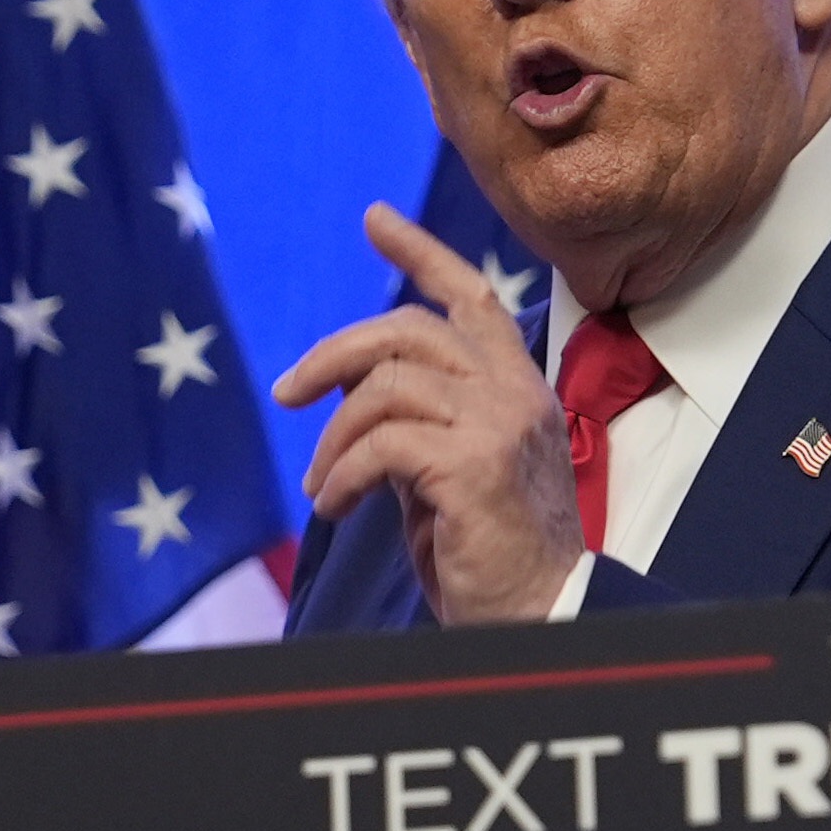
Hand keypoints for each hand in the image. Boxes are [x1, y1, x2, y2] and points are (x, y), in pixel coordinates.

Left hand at [272, 204, 580, 623]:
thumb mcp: (453, 471)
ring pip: (384, 388)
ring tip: (322, 486)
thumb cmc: (492, 552)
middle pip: (408, 331)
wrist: (540, 612)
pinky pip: (380, 445)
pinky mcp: (474, 465)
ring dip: (333, 439)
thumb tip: (354, 401)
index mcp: (519, 388)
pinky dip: (342, 476)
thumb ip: (422, 424)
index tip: (376, 218)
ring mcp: (499, 425)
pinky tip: (334, 506)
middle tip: (289, 394)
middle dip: (334, 355)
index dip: (421, 253)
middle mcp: (516, 394)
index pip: (472, 297)